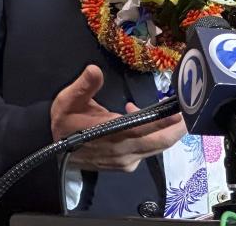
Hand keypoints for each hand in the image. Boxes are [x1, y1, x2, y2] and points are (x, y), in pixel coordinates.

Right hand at [51, 64, 185, 171]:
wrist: (48, 147)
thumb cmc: (62, 122)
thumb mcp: (68, 100)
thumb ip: (84, 85)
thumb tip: (94, 70)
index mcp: (115, 135)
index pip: (152, 130)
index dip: (171, 120)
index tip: (184, 107)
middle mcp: (124, 152)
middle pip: (162, 142)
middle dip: (178, 127)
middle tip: (187, 109)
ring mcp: (125, 161)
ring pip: (155, 147)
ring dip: (164, 129)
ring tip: (162, 109)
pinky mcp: (123, 165)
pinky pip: (146, 151)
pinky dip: (151, 135)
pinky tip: (137, 118)